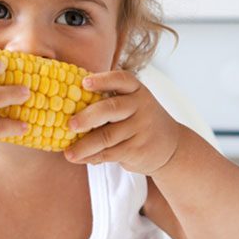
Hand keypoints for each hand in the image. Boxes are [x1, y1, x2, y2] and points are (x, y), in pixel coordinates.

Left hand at [63, 70, 182, 175]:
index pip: (121, 79)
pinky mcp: (138, 149)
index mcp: (136, 90)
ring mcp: (141, 129)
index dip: (102, 80)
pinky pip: (110, 153)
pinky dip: (92, 157)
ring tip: (68, 153)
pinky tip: (80, 158)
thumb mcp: (133, 104)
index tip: (84, 82)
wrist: (171, 146)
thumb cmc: (139, 121)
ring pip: (107, 137)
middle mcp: (141, 106)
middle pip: (111, 109)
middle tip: (69, 125)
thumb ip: (109, 103)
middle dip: (88, 117)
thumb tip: (66, 110)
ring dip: (84, 146)